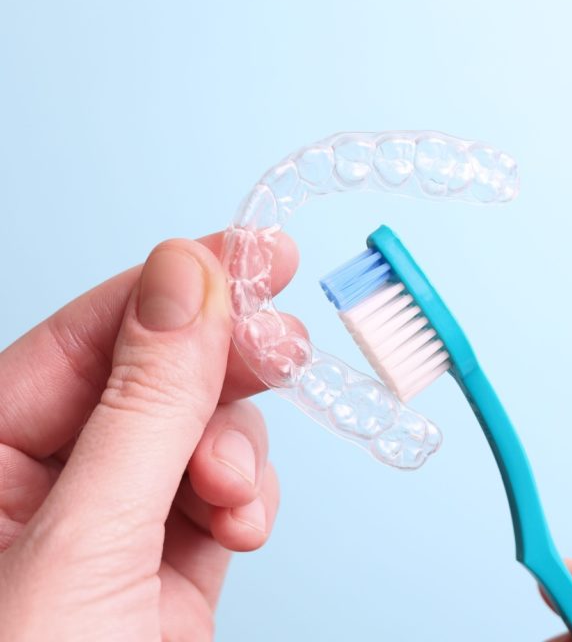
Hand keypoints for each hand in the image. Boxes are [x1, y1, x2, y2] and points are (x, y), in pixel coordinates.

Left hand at [0, 233, 298, 640]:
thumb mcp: (87, 540)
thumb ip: (145, 409)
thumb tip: (187, 280)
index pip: (82, 340)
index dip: (170, 288)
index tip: (251, 252)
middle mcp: (44, 485)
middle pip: (155, 379)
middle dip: (223, 370)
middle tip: (282, 347)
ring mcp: (114, 526)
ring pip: (204, 432)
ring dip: (238, 452)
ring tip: (233, 492)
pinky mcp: (170, 566)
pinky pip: (226, 492)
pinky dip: (250, 499)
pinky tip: (241, 527)